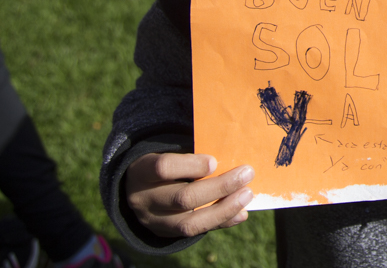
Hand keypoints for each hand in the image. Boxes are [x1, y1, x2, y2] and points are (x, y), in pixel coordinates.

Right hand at [127, 152, 254, 236]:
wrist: (139, 191)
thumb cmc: (165, 165)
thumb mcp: (168, 153)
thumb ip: (192, 154)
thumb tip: (230, 153)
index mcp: (142, 171)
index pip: (163, 168)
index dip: (190, 166)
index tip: (215, 161)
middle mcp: (144, 199)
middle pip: (183, 198)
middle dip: (220, 187)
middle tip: (247, 173)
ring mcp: (154, 221)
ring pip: (190, 223)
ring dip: (224, 209)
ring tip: (247, 195)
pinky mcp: (167, 234)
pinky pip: (197, 233)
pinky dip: (222, 222)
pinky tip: (241, 213)